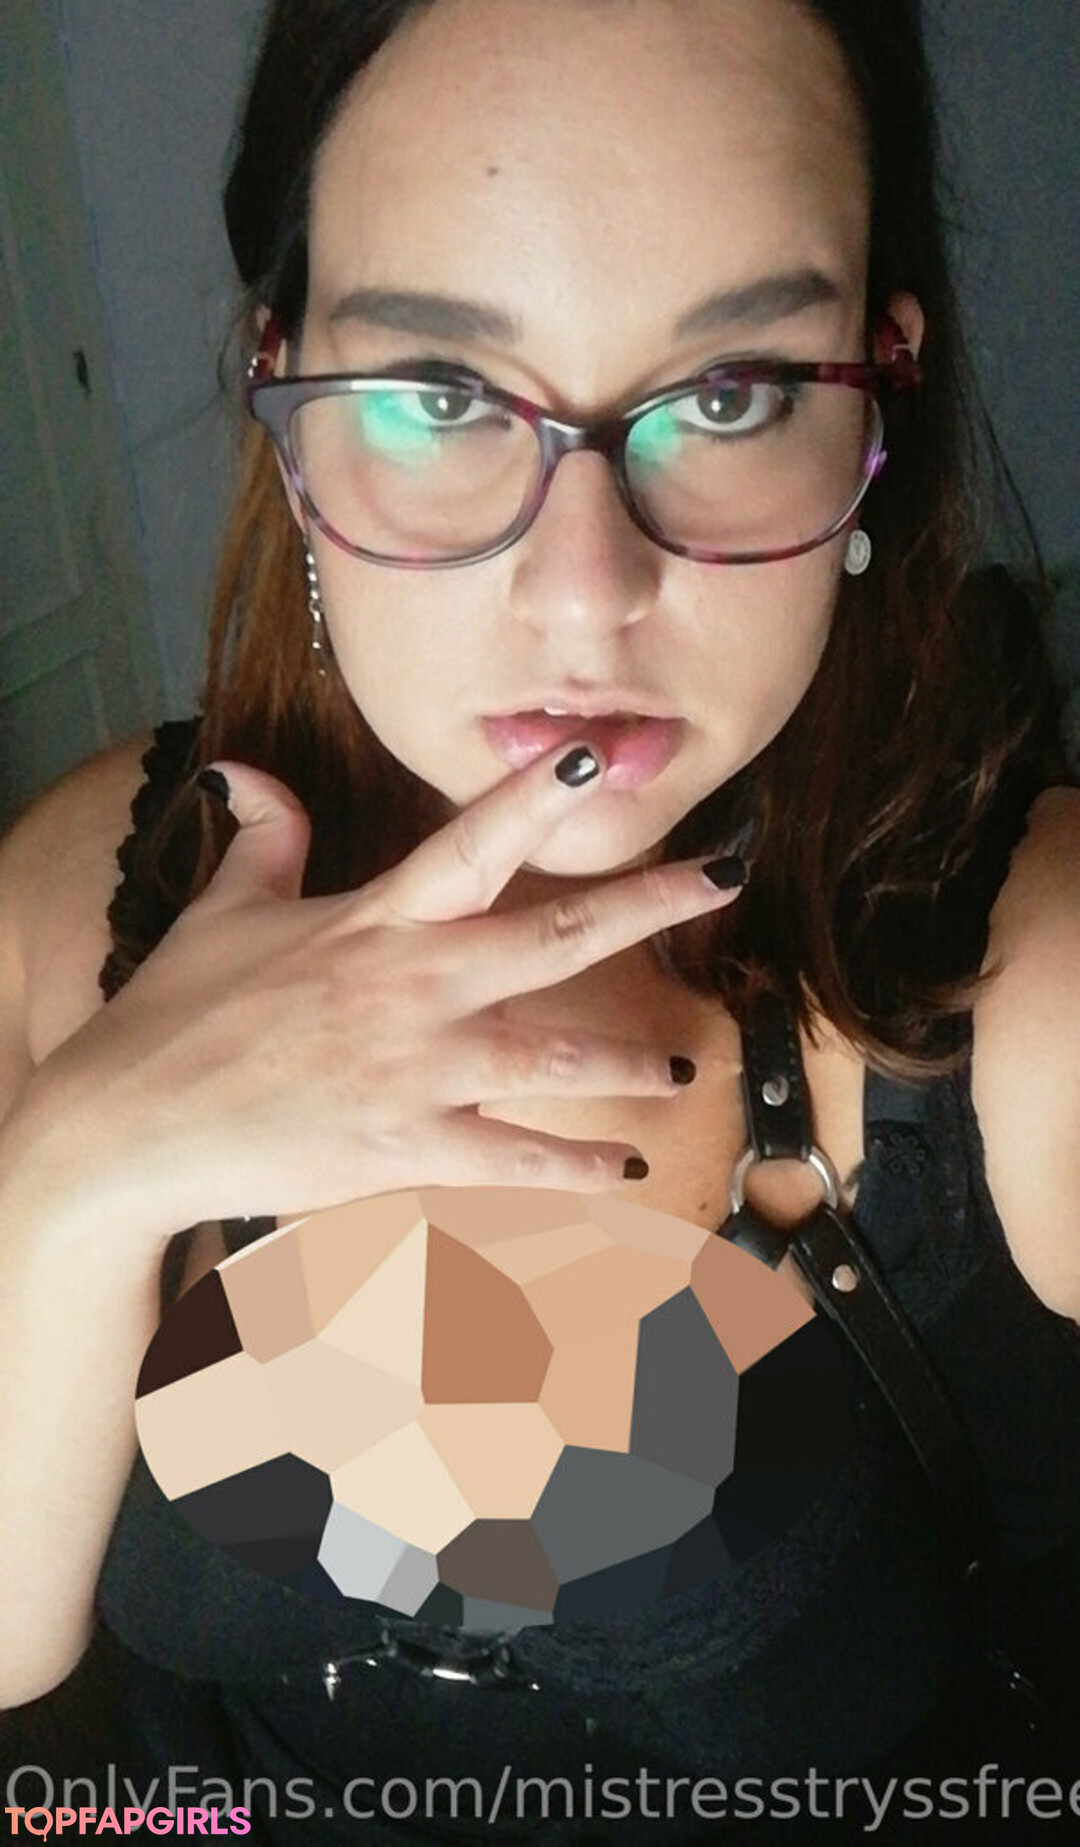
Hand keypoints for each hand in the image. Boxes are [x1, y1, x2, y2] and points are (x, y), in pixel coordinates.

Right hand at [25, 743, 743, 1238]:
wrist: (131, 1124)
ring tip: (678, 1069)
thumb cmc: (176, 1011)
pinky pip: (515, 1158)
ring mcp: (417, 1068)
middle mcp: (413, 983)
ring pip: (556, 1056)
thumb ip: (262, 837)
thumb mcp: (222, 910)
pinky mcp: (408, 1147)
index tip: (601, 756)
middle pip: (555, 935)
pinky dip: (574, 1165)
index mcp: (375, 918)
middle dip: (649, 903)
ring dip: (628, 1062)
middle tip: (721, 879)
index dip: (537, 794)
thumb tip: (248, 772)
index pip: (471, 840)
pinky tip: (621, 1168)